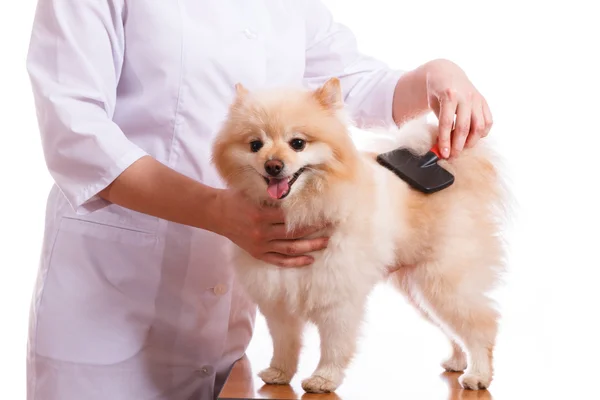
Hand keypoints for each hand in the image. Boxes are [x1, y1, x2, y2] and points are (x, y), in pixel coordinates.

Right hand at [210, 189, 328, 266]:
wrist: (217, 213)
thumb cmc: (236, 198)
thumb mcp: (253, 191)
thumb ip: (272, 193)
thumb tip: (295, 187)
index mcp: (261, 214)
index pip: (291, 217)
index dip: (309, 216)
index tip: (324, 213)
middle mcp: (262, 232)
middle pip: (294, 234)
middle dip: (315, 231)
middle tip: (331, 227)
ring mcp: (260, 245)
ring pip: (290, 249)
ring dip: (310, 247)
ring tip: (325, 243)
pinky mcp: (258, 253)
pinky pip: (279, 260)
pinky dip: (294, 262)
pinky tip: (309, 259)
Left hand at [424, 59, 492, 158]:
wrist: (446, 73)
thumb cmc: (437, 91)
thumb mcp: (433, 104)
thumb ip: (439, 122)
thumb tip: (443, 146)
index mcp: (449, 95)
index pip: (446, 123)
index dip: (445, 141)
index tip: (444, 154)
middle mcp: (465, 96)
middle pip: (464, 127)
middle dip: (458, 145)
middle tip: (453, 155)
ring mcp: (476, 98)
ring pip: (479, 126)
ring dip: (472, 141)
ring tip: (462, 147)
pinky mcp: (483, 101)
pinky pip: (488, 121)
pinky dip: (483, 133)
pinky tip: (474, 137)